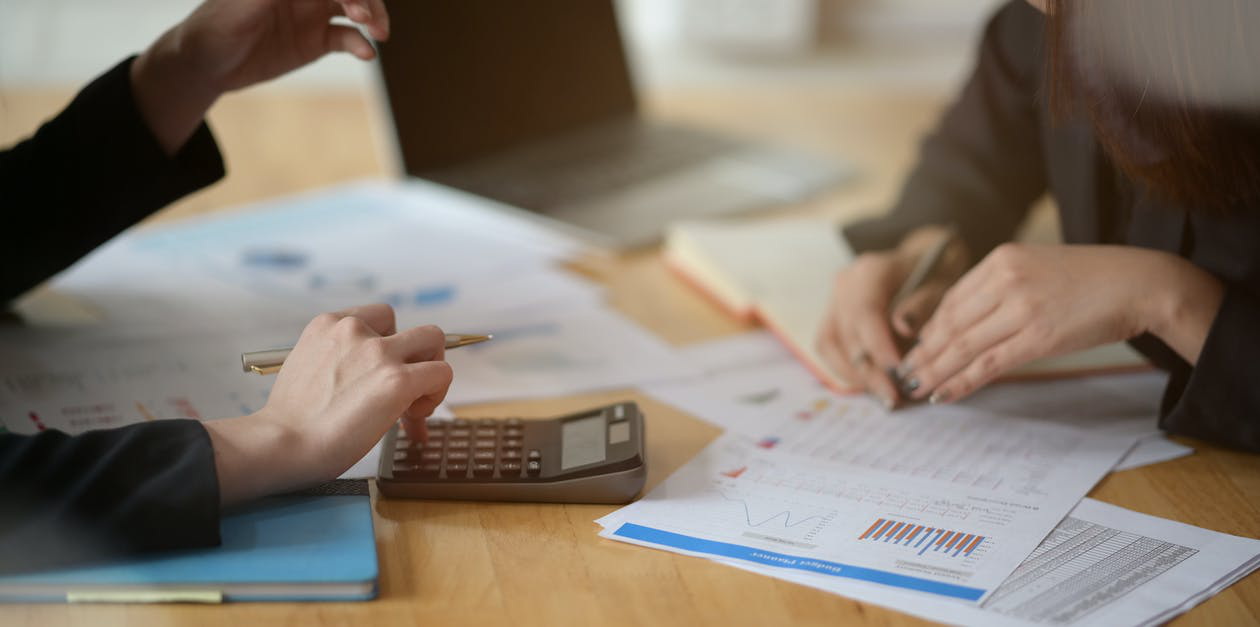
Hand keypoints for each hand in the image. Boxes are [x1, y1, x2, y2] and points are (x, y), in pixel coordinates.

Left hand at [131, 0, 388, 153]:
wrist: (206, 64)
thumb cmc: (214, 27)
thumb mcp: (242, 5)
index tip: (352, 0)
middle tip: (365, 16)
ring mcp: (312, 13)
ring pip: (356, 7)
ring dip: (373, 15)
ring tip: (378, 33)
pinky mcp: (316, 41)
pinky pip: (348, 38)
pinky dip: (361, 44)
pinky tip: (366, 54)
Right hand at [204, 304, 452, 503]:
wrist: (281, 444)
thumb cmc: (291, 422)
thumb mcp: (309, 368)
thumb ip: (341, 362)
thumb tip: (375, 382)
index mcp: (328, 324)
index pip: (381, 318)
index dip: (391, 348)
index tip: (382, 378)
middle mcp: (354, 329)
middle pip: (411, 329)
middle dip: (415, 361)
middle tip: (404, 397)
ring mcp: (378, 352)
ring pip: (433, 341)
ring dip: (431, 372)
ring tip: (414, 407)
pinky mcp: (397, 379)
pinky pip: (442, 373)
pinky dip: (437, 394)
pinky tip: (414, 417)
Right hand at [815, 226, 968, 406]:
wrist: (922, 260)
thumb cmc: (937, 273)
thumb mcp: (942, 284)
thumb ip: (923, 304)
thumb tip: (902, 328)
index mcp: (870, 271)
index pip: (865, 313)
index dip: (878, 347)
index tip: (899, 374)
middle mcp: (845, 284)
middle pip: (847, 334)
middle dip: (870, 371)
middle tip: (894, 397)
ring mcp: (834, 300)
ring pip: (829, 345)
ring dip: (854, 375)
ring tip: (882, 396)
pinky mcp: (832, 317)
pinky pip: (830, 349)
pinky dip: (848, 370)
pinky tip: (871, 386)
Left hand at [898, 243, 1223, 404]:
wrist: (1141, 283)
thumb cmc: (1093, 280)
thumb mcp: (1038, 268)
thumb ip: (1002, 287)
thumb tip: (967, 321)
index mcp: (1003, 258)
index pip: (953, 298)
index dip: (931, 327)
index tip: (918, 346)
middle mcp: (1006, 279)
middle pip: (951, 323)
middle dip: (926, 352)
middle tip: (906, 373)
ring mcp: (1021, 308)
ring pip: (964, 346)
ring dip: (936, 371)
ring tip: (918, 388)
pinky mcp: (1038, 337)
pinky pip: (989, 363)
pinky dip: (962, 381)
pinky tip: (945, 394)